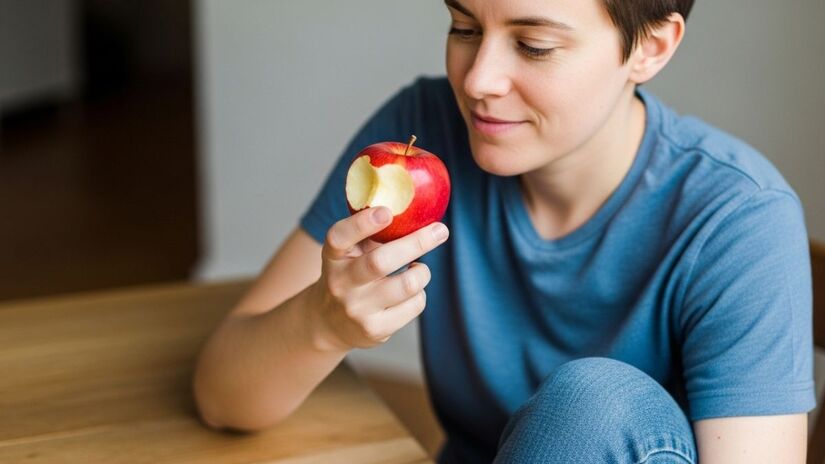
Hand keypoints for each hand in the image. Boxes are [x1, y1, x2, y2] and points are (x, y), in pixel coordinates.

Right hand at [309, 206, 449, 350]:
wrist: (329, 322)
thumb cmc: (350, 274)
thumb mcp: (350, 252)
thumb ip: (371, 232)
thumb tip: (413, 209)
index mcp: (333, 257)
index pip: (340, 237)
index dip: (363, 223)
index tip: (387, 212)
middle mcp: (340, 283)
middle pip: (380, 262)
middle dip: (416, 243)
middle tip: (440, 230)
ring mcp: (357, 309)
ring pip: (407, 285)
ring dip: (422, 271)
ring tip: (418, 267)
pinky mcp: (374, 330)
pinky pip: (415, 304)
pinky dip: (420, 293)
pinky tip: (410, 291)